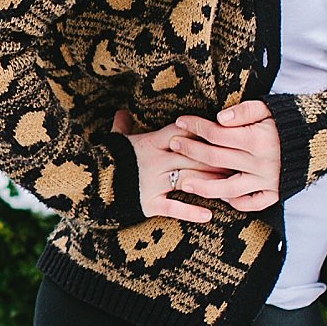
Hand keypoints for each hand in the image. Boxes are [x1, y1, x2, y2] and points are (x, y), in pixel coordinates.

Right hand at [116, 98, 280, 219]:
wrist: (87, 180)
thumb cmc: (104, 158)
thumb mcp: (114, 139)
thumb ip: (122, 125)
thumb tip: (120, 110)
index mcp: (150, 142)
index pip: (182, 132)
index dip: (202, 131)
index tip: (222, 131)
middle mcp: (156, 160)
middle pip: (193, 156)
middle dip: (217, 158)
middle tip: (239, 160)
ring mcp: (154, 182)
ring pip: (190, 179)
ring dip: (212, 182)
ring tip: (232, 186)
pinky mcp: (149, 203)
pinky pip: (174, 208)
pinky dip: (192, 211)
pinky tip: (210, 215)